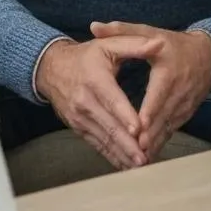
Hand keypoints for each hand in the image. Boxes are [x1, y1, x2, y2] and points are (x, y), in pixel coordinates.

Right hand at [35, 35, 164, 170]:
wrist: (52, 69)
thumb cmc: (86, 56)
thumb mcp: (107, 44)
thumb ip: (133, 44)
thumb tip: (158, 44)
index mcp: (95, 79)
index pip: (112, 100)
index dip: (125, 115)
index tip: (138, 130)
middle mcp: (85, 101)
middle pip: (109, 126)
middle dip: (128, 144)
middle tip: (145, 157)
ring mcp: (80, 118)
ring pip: (104, 140)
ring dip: (122, 154)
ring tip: (141, 165)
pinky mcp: (78, 128)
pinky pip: (97, 145)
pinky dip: (112, 156)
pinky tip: (126, 166)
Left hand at [91, 21, 210, 160]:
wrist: (208, 56)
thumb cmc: (174, 44)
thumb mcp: (150, 32)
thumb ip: (121, 31)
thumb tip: (93, 27)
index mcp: (168, 72)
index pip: (158, 96)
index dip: (148, 113)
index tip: (136, 128)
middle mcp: (179, 91)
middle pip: (162, 117)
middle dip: (148, 135)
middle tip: (132, 151)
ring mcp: (184, 105)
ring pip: (167, 128)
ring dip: (153, 144)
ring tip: (136, 160)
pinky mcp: (185, 114)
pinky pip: (171, 131)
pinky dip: (159, 143)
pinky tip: (146, 155)